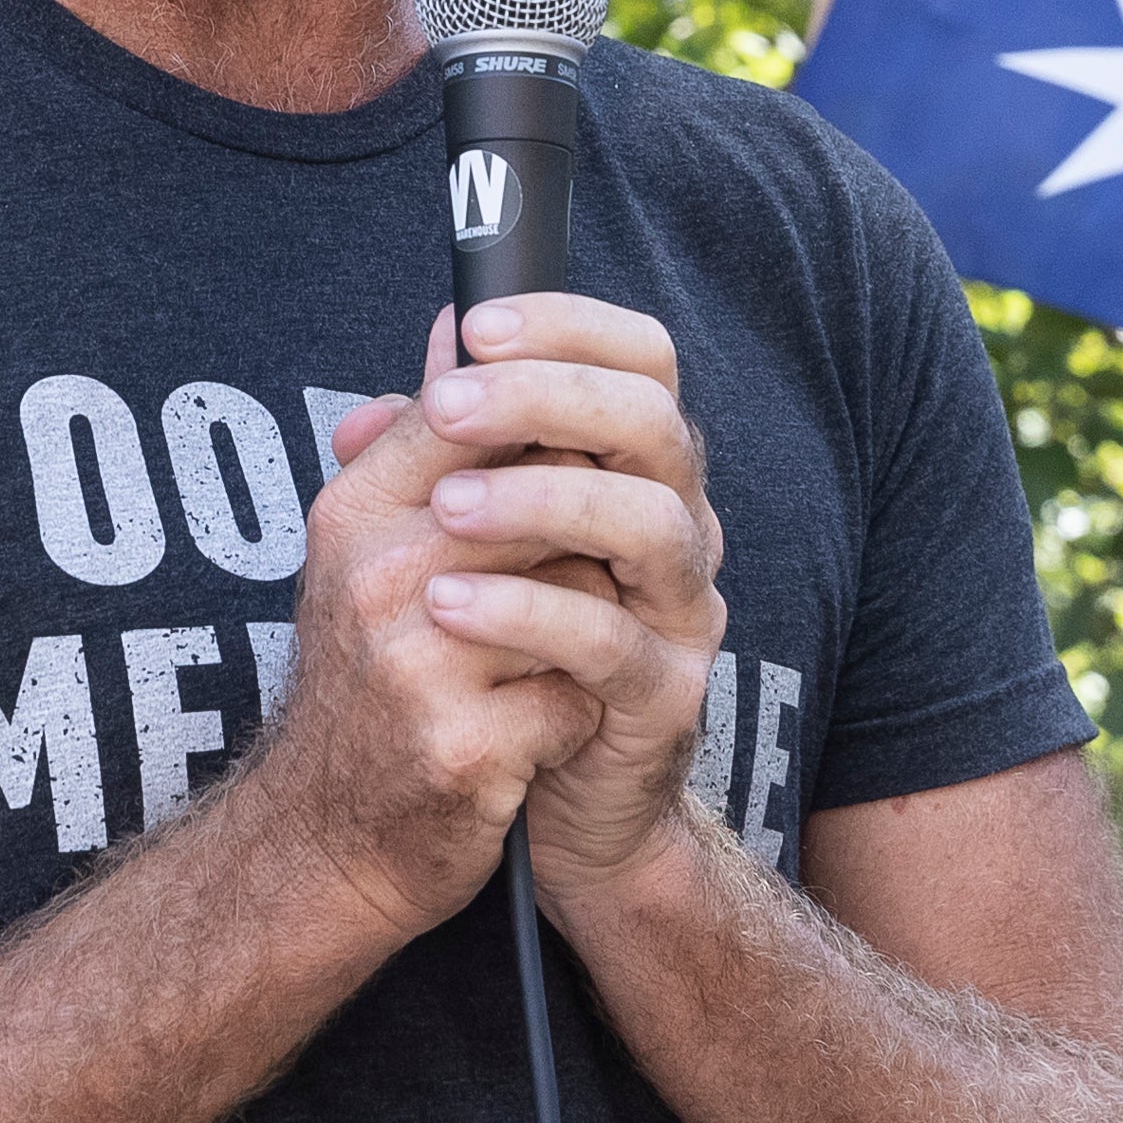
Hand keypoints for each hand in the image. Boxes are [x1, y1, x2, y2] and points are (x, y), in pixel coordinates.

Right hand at [221, 325, 606, 947]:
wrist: (325, 842)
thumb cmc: (370, 684)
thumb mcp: (370, 552)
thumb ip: (425, 441)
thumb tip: (465, 326)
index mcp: (356, 513)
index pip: (481, 413)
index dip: (554, 431)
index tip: (584, 461)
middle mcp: (378, 576)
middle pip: (551, 497)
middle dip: (587, 535)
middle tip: (590, 571)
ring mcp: (419, 664)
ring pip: (582, 594)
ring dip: (593, 622)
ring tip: (565, 651)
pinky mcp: (468, 748)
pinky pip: (578, 694)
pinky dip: (579, 712)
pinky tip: (548, 728)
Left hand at [403, 293, 727, 912]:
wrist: (529, 795)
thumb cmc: (500, 644)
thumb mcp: (466, 529)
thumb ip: (459, 439)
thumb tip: (442, 335)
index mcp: (635, 469)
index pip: (641, 360)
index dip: (569, 328)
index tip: (475, 327)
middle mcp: (677, 524)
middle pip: (653, 424)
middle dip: (549, 399)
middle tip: (451, 402)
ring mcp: (680, 612)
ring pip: (652, 525)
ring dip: (543, 501)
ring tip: (447, 509)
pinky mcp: (663, 698)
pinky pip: (612, 641)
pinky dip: (528, 615)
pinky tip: (451, 604)